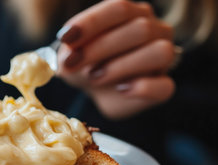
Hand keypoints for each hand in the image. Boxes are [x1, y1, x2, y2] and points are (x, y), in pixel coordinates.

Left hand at [56, 0, 175, 118]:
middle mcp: (153, 29)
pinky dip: (142, 88)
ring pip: (159, 52)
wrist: (94, 90)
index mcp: (131, 13)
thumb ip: (69, 52)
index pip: (119, 8)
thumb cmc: (85, 64)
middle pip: (140, 28)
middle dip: (100, 48)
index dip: (92, 22)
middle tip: (73, 64)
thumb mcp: (70, 55)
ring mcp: (164, 57)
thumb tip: (70, 57)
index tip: (66, 38)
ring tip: (94, 77)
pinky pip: (164, 86)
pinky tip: (120, 89)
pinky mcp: (163, 87)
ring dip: (121, 66)